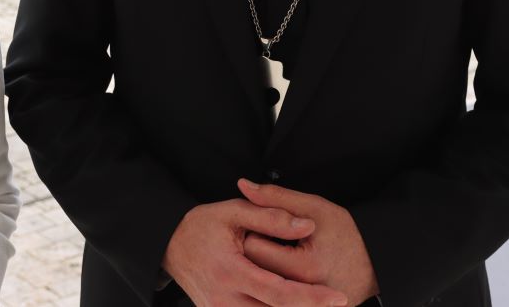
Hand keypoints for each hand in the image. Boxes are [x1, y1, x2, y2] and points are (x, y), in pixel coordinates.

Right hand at [162, 197, 348, 306]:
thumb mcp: (233, 212)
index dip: (312, 298)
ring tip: (319, 303)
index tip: (339, 297)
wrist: (169, 246)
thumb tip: (306, 226)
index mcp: (230, 271)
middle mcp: (224, 299)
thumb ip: (270, 216)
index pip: (280, 293)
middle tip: (339, 302)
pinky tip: (289, 305)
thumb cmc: (202, 226)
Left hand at [238, 179, 377, 305]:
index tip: (266, 224)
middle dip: (257, 249)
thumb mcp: (315, 207)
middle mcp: (302, 293)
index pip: (253, 247)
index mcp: (303, 267)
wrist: (377, 264)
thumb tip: (243, 185)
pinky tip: (284, 269)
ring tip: (280, 253)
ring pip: (262, 284)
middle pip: (254, 268)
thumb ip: (275, 197)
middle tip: (272, 238)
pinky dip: (275, 280)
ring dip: (264, 267)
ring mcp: (303, 306)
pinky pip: (274, 296)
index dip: (254, 229)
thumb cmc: (349, 236)